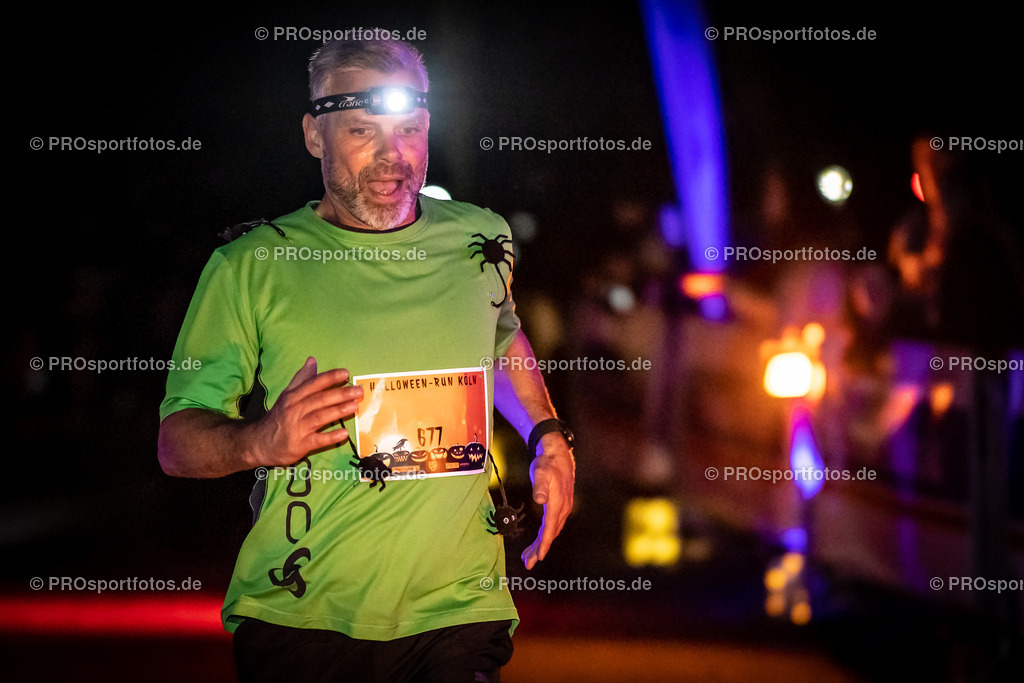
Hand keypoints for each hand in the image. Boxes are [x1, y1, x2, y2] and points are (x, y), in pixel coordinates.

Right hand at [248, 357, 361, 466]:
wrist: (260, 443)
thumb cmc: (278, 417)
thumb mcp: (287, 395)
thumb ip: (301, 378)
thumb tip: (312, 360)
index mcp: (293, 396)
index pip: (313, 384)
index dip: (329, 378)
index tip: (346, 373)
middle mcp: (295, 410)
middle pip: (320, 400)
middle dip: (340, 394)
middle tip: (359, 391)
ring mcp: (298, 428)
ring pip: (320, 417)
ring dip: (338, 411)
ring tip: (355, 406)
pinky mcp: (300, 445)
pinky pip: (317, 440)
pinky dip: (331, 437)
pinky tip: (344, 433)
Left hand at [521, 432, 574, 569]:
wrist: (558, 453)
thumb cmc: (547, 463)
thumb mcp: (540, 472)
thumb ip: (539, 486)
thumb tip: (540, 500)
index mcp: (558, 504)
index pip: (550, 529)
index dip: (544, 544)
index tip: (538, 558)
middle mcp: (563, 508)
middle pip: (551, 534)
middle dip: (540, 549)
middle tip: (528, 563)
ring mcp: (563, 507)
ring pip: (552, 531)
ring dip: (541, 544)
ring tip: (528, 555)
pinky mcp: (561, 505)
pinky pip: (552, 524)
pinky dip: (545, 534)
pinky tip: (539, 539)